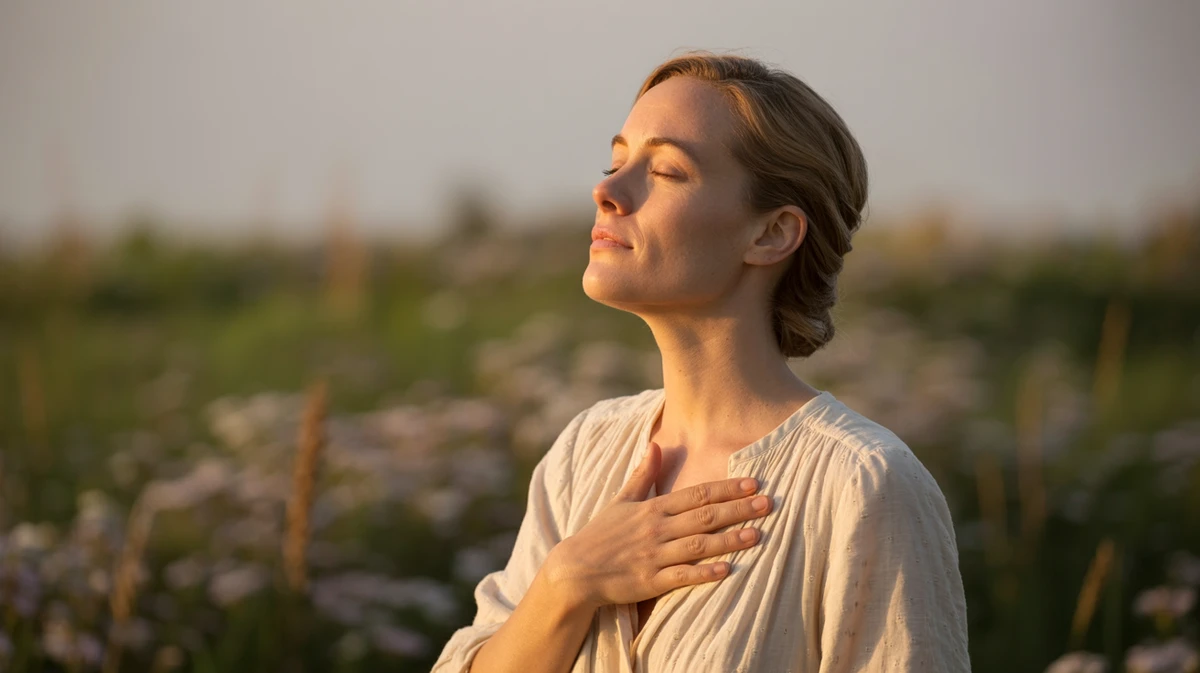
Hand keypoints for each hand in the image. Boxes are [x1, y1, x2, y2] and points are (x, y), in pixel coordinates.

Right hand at [543, 441, 771, 610]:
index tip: (753, 483)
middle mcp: (657, 530)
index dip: (726, 488)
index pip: (696, 494)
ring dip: (729, 540)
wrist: (575, 570)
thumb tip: (655, 443)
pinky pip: (681, 577)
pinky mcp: (650, 582)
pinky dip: (703, 573)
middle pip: (704, 516)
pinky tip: (727, 570)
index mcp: (652, 509)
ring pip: (698, 545)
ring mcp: (654, 556)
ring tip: (757, 535)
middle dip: (737, 509)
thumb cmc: (600, 534)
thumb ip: (643, 474)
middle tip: (768, 503)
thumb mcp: (621, 500)